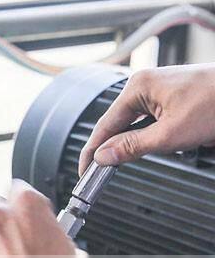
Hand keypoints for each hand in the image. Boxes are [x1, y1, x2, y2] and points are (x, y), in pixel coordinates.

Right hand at [78, 63, 214, 174]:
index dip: (92, 151)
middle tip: (103, 173)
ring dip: (136, 142)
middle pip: (117, 125)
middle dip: (113, 148)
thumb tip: (102, 157)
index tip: (85, 171)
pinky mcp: (172, 97)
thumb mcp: (170, 135)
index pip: (103, 126)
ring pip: (135, 125)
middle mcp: (145, 84)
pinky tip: (158, 144)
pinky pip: (150, 121)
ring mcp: (159, 89)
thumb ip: (131, 147)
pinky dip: (150, 136)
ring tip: (135, 158)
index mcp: (138, 86)